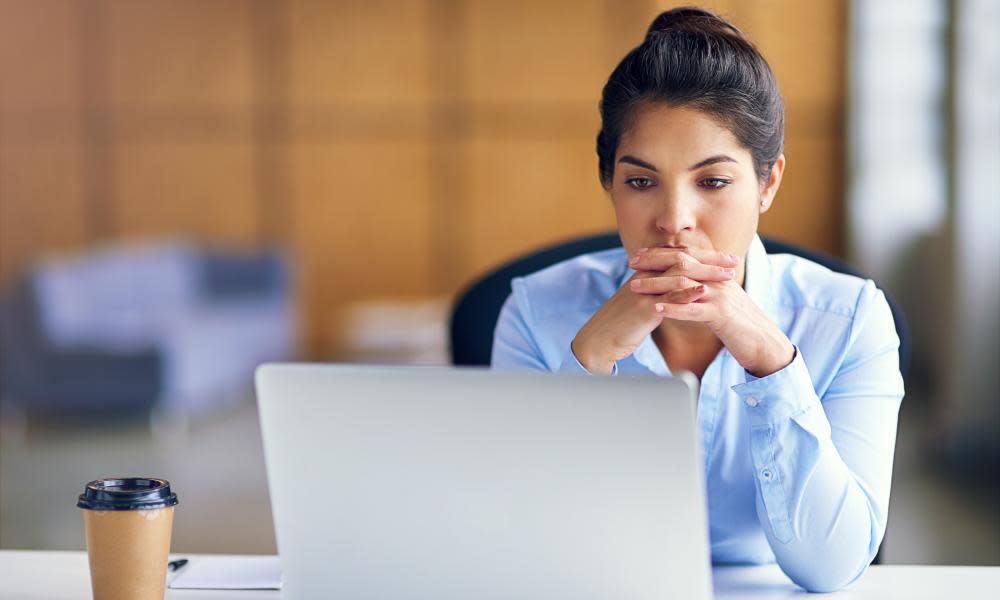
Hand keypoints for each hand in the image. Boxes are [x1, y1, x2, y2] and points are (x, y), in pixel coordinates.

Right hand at [571, 247, 738, 373]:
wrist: (597, 341)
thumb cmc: (620, 326)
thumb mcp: (640, 305)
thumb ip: (657, 295)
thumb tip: (675, 293)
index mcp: (645, 274)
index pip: (678, 258)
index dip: (703, 256)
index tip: (725, 258)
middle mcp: (645, 277)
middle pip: (682, 260)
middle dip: (710, 259)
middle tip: (734, 260)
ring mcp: (643, 291)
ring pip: (679, 275)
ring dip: (706, 273)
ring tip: (728, 274)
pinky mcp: (642, 308)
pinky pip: (668, 297)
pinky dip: (687, 293)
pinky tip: (704, 291)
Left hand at [629, 248, 794, 376]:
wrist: (765, 344)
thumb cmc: (740, 326)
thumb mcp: (721, 303)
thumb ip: (703, 292)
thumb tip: (684, 287)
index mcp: (717, 276)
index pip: (686, 257)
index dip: (661, 254)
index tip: (639, 255)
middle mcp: (718, 281)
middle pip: (683, 263)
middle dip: (655, 262)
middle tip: (631, 263)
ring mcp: (721, 296)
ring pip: (685, 284)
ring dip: (657, 284)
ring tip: (635, 286)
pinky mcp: (722, 315)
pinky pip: (694, 309)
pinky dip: (674, 308)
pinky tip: (656, 309)